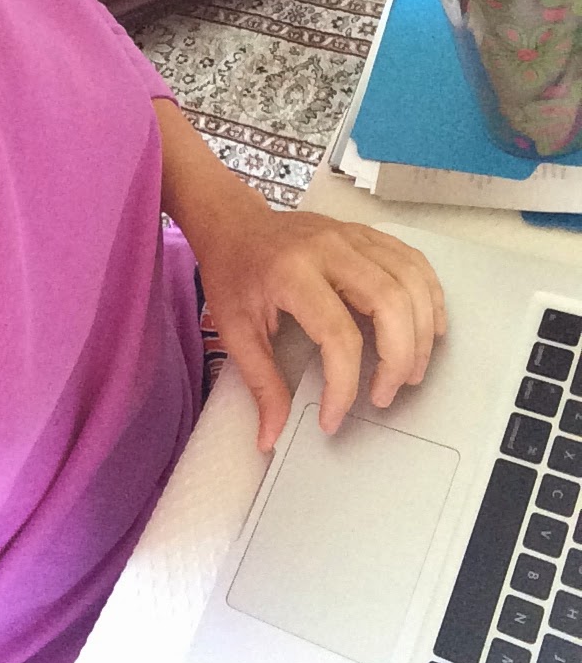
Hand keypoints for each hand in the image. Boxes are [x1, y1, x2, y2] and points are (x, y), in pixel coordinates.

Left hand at [192, 182, 446, 450]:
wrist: (235, 224)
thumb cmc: (233, 275)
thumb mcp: (235, 331)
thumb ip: (261, 384)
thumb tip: (271, 438)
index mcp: (291, 273)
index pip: (337, 334)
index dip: (343, 386)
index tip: (332, 419)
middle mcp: (330, 249)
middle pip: (390, 303)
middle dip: (398, 359)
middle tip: (384, 395)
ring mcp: (354, 237)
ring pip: (411, 282)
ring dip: (421, 333)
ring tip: (409, 372)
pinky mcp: (368, 235)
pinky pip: (414, 263)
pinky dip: (429, 298)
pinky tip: (426, 329)